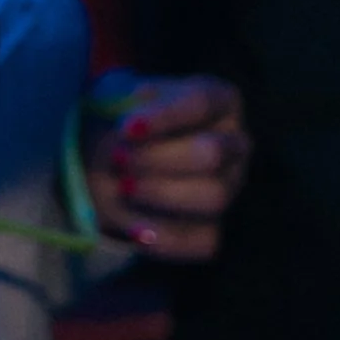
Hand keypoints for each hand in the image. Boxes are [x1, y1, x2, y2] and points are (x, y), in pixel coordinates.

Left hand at [85, 72, 250, 259]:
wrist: (105, 156)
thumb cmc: (119, 116)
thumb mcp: (116, 98)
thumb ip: (126, 109)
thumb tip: (131, 130)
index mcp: (219, 100)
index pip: (201, 103)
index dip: (164, 118)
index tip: (126, 128)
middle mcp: (234, 144)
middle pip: (213, 153)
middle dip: (160, 158)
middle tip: (118, 158)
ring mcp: (228, 188)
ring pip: (213, 197)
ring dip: (161, 193)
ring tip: (122, 187)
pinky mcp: (212, 229)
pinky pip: (202, 241)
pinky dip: (165, 238)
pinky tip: (133, 229)